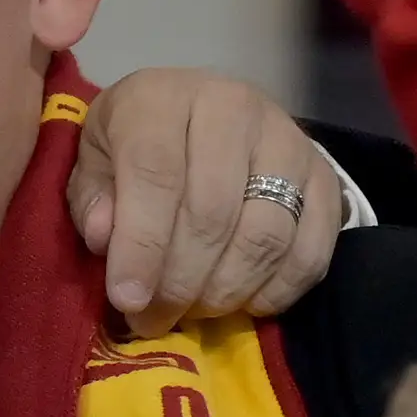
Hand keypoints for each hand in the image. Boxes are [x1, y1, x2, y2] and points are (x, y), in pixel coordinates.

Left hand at [69, 68, 340, 334]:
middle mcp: (232, 107)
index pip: (155, 175)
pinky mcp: (324, 174)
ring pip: (265, 235)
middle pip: (213, 213)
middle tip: (155, 319)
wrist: (198, 113)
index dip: (141, 247)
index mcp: (161, 96)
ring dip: (226, 291)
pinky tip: (244, 303)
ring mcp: (288, 139)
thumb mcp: (93, 159)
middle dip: (180, 282)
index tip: (128, 299)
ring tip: (194, 312)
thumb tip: (104, 238)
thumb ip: (92, 199)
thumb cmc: (134, 143)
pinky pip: (312, 248)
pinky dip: (278, 290)